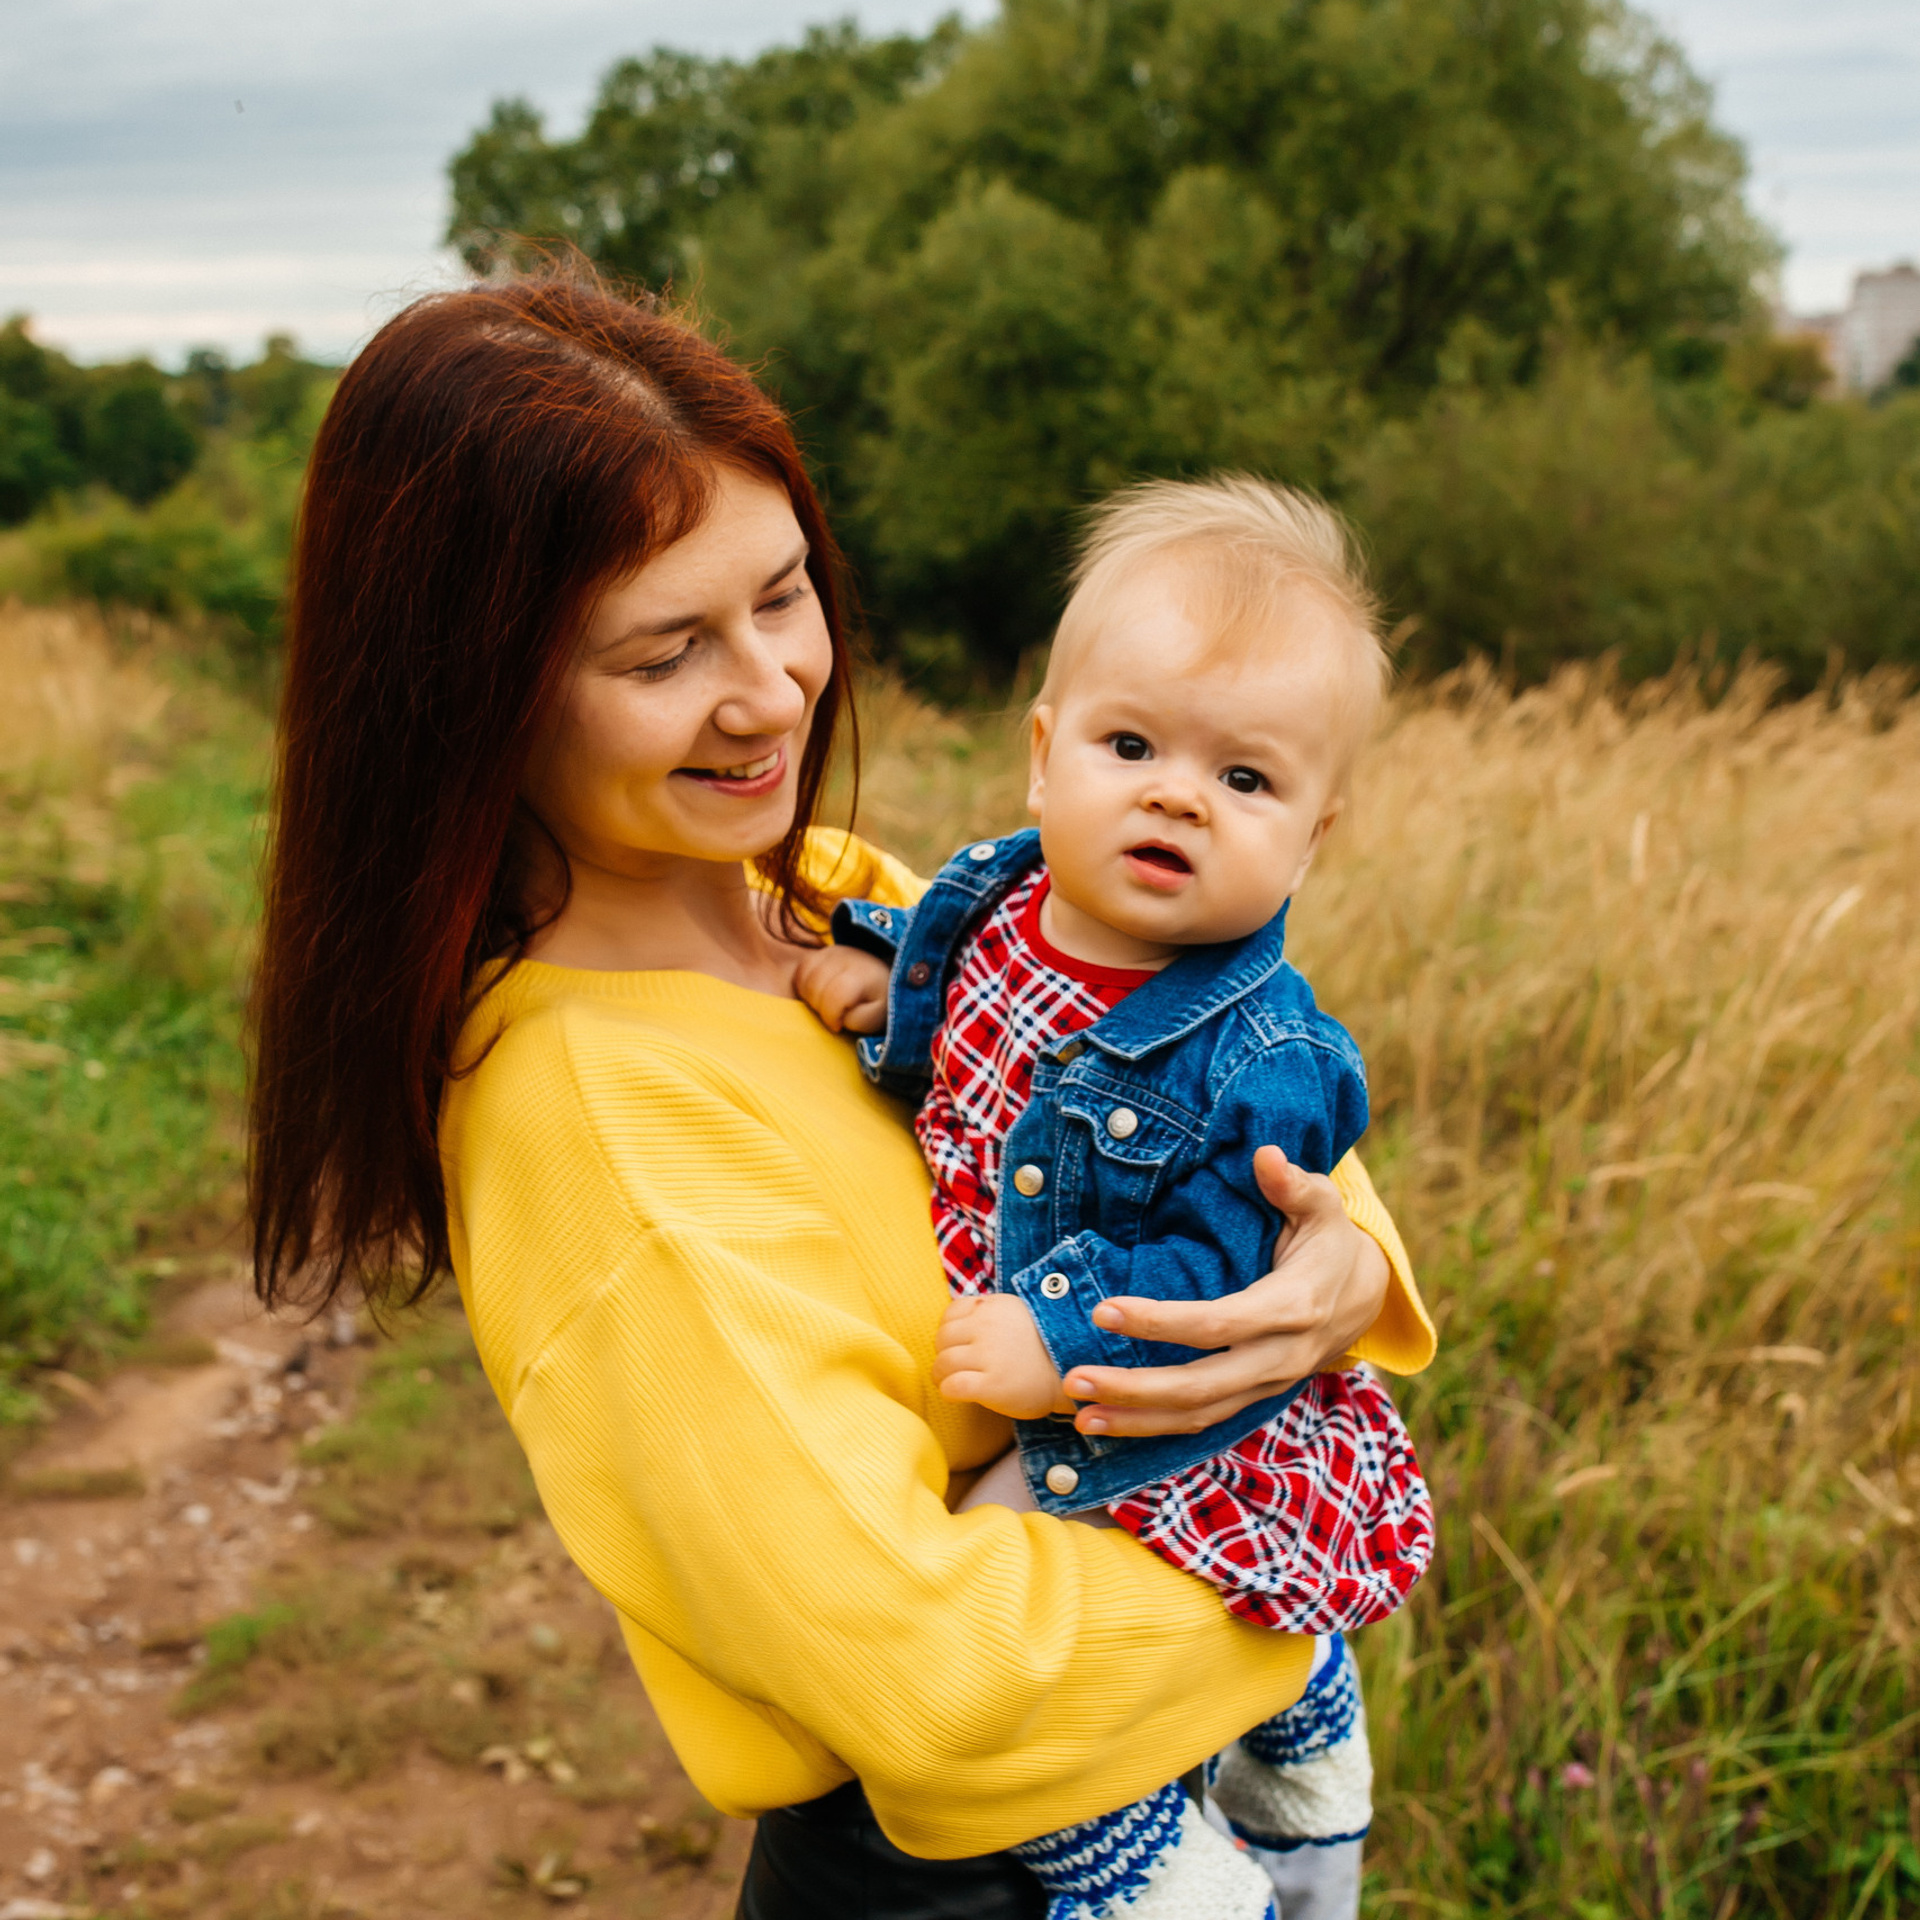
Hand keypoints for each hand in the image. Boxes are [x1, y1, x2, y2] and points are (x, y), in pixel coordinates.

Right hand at [793, 944, 890, 1033]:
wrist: (882, 978)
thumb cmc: (878, 1002)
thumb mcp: (874, 1018)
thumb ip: (857, 1020)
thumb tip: (837, 1016)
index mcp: (862, 975)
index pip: (836, 994)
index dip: (831, 1015)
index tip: (838, 1026)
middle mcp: (846, 958)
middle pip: (816, 985)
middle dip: (820, 1008)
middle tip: (832, 1016)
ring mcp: (833, 952)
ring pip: (806, 977)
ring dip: (810, 997)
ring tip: (824, 1005)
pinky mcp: (822, 952)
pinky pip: (801, 969)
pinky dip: (803, 986)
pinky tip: (815, 995)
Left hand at [934, 1294, 1073, 1420]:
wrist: (1074, 1377)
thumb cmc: (1045, 1350)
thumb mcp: (1020, 1315)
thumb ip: (991, 1313)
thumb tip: (958, 1322)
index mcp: (995, 1306)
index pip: (951, 1312)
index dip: (950, 1330)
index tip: (958, 1344)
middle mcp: (988, 1326)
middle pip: (942, 1338)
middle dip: (944, 1354)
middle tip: (953, 1368)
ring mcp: (989, 1355)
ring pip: (943, 1363)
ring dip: (942, 1376)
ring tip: (952, 1382)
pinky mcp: (991, 1385)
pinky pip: (952, 1386)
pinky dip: (948, 1392)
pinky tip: (957, 1395)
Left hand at [1061, 1147, 1389, 1437]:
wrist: (1365, 1295)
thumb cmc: (1329, 1241)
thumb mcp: (1322, 1207)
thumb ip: (1294, 1184)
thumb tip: (1266, 1156)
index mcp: (1293, 1308)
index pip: (1219, 1324)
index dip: (1161, 1323)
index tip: (1105, 1311)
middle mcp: (1281, 1357)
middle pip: (1202, 1386)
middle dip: (1136, 1387)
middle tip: (1075, 1379)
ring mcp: (1268, 1385)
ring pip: (1200, 1415)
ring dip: (1138, 1419)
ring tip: (1081, 1415)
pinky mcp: (1254, 1396)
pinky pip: (1203, 1421)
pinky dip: (1156, 1428)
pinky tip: (1110, 1424)